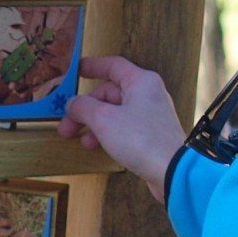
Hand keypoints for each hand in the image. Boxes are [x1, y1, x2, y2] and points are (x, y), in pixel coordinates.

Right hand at [56, 55, 185, 201]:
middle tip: (66, 124)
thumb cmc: (142, 140)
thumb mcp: (103, 120)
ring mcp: (151, 115)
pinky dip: (107, 133)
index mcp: (141, 81)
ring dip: (94, 124)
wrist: (172, 171)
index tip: (74, 71)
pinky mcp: (151, 134)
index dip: (92, 67)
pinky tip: (96, 146)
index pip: (112, 65)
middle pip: (109, 93)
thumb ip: (83, 107)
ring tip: (80, 140)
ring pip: (115, 112)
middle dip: (85, 108)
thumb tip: (72, 103)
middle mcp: (148, 94)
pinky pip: (123, 127)